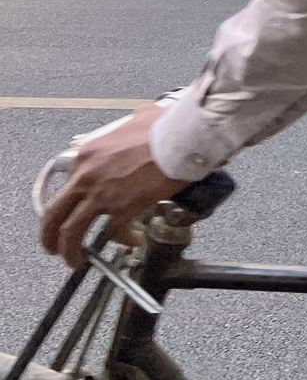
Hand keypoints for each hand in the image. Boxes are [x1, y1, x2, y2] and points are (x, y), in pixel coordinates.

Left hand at [40, 105, 191, 268]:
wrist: (183, 136)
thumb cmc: (166, 126)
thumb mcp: (139, 118)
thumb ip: (132, 126)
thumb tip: (144, 125)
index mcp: (88, 155)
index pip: (71, 184)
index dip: (74, 201)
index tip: (78, 208)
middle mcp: (87, 176)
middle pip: (55, 212)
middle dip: (50, 233)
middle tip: (53, 245)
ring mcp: (102, 194)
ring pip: (72, 230)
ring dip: (70, 249)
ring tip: (75, 260)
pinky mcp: (123, 208)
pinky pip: (115, 232)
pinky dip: (123, 240)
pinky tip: (132, 240)